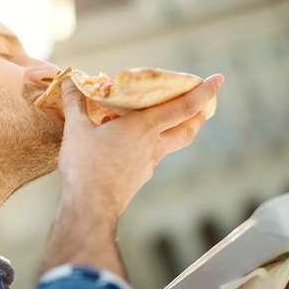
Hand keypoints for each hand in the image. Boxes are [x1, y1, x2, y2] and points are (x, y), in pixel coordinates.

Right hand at [57, 74, 223, 217]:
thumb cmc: (86, 167)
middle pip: (188, 129)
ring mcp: (148, 164)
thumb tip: (69, 80)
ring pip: (170, 143)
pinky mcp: (139, 177)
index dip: (204, 92)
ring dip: (173, 128)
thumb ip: (75, 103)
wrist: (90, 209)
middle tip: (201, 103)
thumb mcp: (77, 130)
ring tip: (158, 118)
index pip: (184, 107)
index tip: (218, 79)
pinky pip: (151, 155)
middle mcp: (153, 145)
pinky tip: (129, 142)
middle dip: (198, 114)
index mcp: (144, 128)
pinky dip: (150, 143)